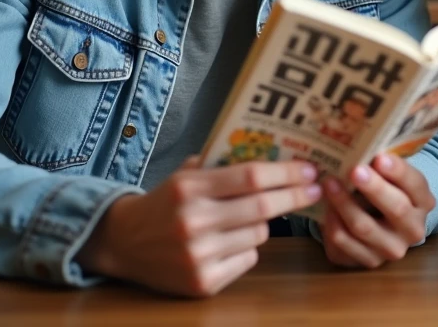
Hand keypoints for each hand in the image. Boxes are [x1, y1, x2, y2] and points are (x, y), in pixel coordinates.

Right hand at [78, 158, 321, 296]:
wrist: (122, 243)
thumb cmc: (164, 203)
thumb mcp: (185, 175)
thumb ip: (222, 166)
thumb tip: (275, 155)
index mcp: (189, 188)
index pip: (250, 176)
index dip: (286, 172)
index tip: (309, 168)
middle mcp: (193, 222)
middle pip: (263, 207)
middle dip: (296, 196)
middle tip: (315, 188)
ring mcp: (198, 256)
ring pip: (259, 235)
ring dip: (265, 223)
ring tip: (250, 216)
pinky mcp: (202, 283)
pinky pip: (247, 259)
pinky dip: (247, 248)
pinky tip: (228, 242)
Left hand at [320, 153, 434, 268]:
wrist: (380, 227)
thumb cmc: (383, 190)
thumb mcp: (390, 177)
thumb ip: (382, 164)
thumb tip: (359, 143)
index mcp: (424, 202)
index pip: (416, 185)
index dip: (398, 171)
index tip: (379, 157)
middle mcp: (413, 229)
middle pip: (396, 208)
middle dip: (374, 188)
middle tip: (354, 170)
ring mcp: (391, 249)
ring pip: (364, 227)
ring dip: (344, 203)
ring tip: (329, 183)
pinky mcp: (368, 261)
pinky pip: (344, 243)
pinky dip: (332, 222)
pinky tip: (324, 206)